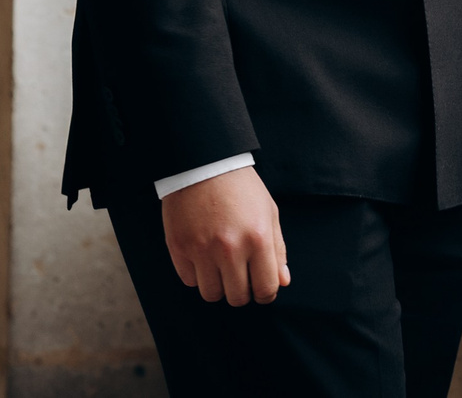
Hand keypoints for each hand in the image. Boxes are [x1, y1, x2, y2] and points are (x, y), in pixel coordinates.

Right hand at [160, 166, 287, 304]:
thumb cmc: (241, 188)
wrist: (204, 164)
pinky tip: (203, 256)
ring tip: (221, 268)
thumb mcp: (269, 213)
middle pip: (237, 298)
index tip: (261, 288)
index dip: (266, 293)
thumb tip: (282, 282)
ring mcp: (202, 250)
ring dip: (218, 286)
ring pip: (211, 294)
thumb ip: (278, 250)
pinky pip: (189, 281)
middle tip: (241, 277)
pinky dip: (197, 275)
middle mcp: (230, 248)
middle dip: (242, 292)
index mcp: (258, 238)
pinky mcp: (179, 248)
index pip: (266, 289)